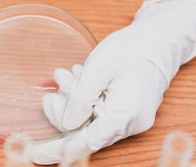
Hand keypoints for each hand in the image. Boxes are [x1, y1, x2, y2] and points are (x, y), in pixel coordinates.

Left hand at [31, 0, 195, 164]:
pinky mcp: (129, 112)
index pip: (86, 142)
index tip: (36, 154)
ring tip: (66, 74)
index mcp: (124, 114)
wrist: (160, 40)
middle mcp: (131, 123)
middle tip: (57, 81)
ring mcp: (132, 119)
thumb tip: (66, 125)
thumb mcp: (98, 67)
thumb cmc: (132, 49)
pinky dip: (87, 97)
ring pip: (91, 119)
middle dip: (64, 109)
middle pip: (85, 130)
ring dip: (74, 98)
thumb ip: (80, 98)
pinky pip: (101, 112)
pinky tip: (80, 77)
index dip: (59, 149)